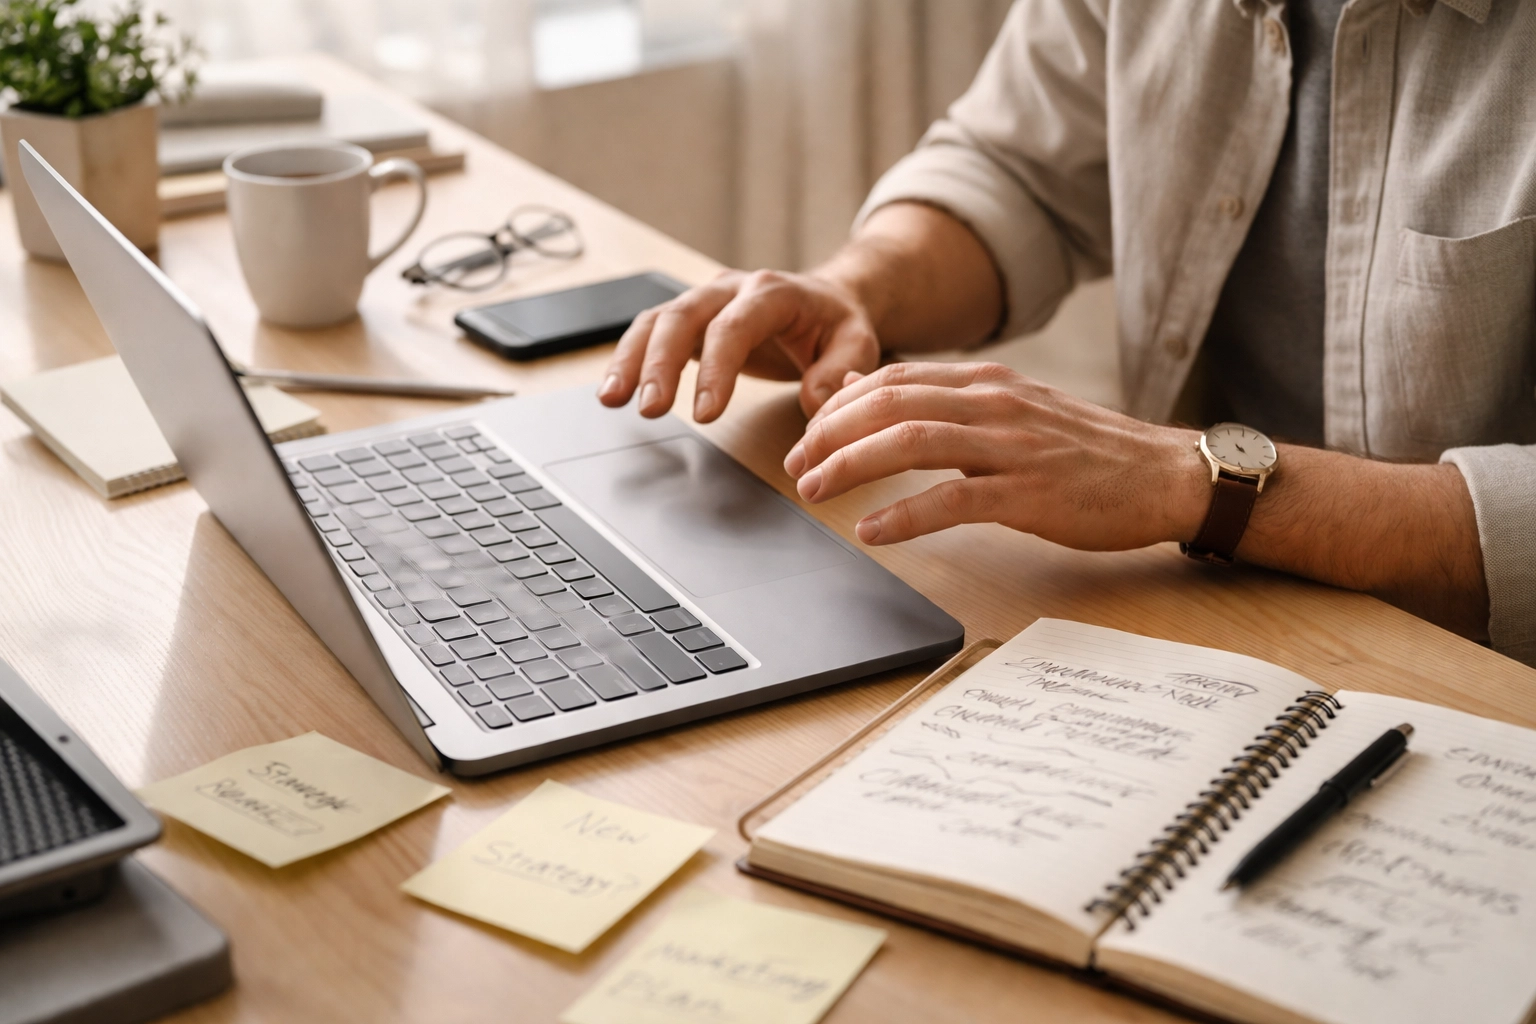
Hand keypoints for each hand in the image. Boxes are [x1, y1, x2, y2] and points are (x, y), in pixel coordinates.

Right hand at [596, 268, 881, 421]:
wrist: (825, 301)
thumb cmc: (838, 325)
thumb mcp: (857, 345)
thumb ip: (839, 373)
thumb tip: (815, 405)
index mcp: (772, 292)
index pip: (735, 326)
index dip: (716, 368)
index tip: (705, 414)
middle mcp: (730, 289)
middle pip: (683, 316)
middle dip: (660, 363)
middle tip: (649, 408)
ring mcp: (705, 301)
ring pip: (657, 321)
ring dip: (631, 359)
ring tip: (611, 400)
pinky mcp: (690, 320)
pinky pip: (651, 332)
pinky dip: (629, 359)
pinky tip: (614, 391)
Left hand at [784, 362, 1209, 549]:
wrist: (1164, 475)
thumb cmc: (1087, 453)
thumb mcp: (1015, 412)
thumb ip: (950, 405)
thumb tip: (874, 397)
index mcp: (988, 382)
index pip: (893, 379)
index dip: (839, 407)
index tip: (808, 436)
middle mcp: (994, 403)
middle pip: (888, 404)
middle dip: (829, 435)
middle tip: (797, 467)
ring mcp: (1012, 446)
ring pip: (910, 442)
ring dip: (851, 466)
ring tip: (816, 493)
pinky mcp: (1029, 493)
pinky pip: (953, 499)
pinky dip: (904, 515)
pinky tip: (874, 532)